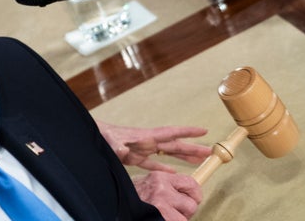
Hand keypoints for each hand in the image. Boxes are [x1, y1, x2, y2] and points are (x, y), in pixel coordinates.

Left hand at [97, 121, 211, 171]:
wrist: (94, 136)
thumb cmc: (102, 136)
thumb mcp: (111, 142)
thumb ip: (118, 147)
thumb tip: (124, 151)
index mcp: (146, 137)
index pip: (171, 133)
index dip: (187, 132)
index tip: (204, 131)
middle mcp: (148, 142)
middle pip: (175, 145)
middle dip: (192, 147)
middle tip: (210, 152)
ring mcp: (142, 149)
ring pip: (168, 154)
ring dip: (183, 157)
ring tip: (198, 161)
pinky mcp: (135, 157)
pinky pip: (153, 163)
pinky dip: (164, 168)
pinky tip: (173, 172)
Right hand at [133, 171, 201, 219]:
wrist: (115, 202)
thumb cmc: (131, 196)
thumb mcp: (147, 183)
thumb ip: (165, 185)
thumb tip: (184, 191)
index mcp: (159, 177)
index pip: (191, 183)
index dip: (195, 194)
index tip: (193, 198)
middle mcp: (161, 188)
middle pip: (192, 203)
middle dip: (185, 211)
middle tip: (174, 212)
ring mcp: (161, 203)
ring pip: (186, 217)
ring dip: (178, 219)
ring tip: (165, 216)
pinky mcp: (161, 216)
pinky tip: (160, 219)